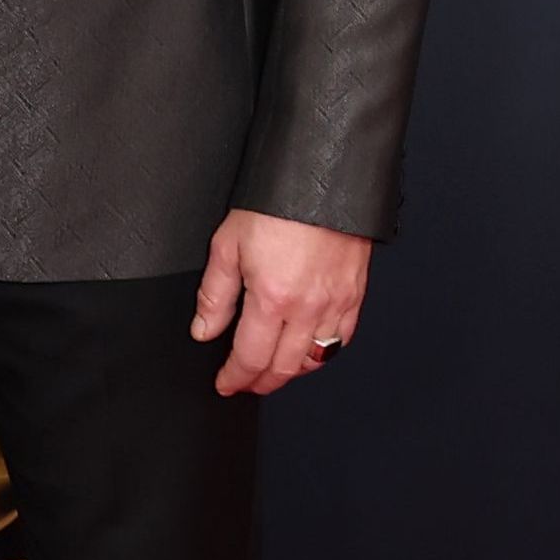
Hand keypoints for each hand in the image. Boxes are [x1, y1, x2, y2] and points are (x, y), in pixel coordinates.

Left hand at [190, 207, 368, 395]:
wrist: (321, 176)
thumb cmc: (275, 203)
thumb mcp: (228, 245)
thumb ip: (215, 295)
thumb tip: (204, 330)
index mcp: (272, 299)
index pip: (250, 357)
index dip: (235, 378)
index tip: (226, 384)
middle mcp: (307, 308)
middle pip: (283, 367)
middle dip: (260, 382)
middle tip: (246, 383)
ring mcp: (336, 303)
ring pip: (315, 359)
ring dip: (291, 372)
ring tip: (273, 370)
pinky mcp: (355, 293)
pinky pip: (342, 339)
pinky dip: (323, 352)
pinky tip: (308, 349)